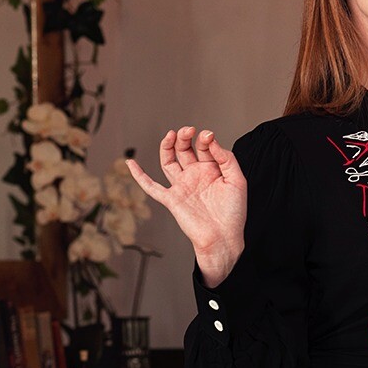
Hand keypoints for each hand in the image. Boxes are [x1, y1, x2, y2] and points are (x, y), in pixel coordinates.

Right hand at [126, 126, 246, 283]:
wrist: (224, 238)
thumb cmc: (233, 213)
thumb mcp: (237, 181)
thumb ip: (227, 159)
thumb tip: (211, 140)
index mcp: (211, 170)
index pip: (204, 147)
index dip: (205, 139)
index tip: (209, 136)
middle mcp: (195, 176)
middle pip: (184, 150)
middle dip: (185, 137)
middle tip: (189, 129)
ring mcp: (182, 186)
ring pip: (168, 161)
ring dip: (168, 146)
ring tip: (173, 134)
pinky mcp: (171, 199)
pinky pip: (151, 186)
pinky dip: (139, 175)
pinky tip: (130, 163)